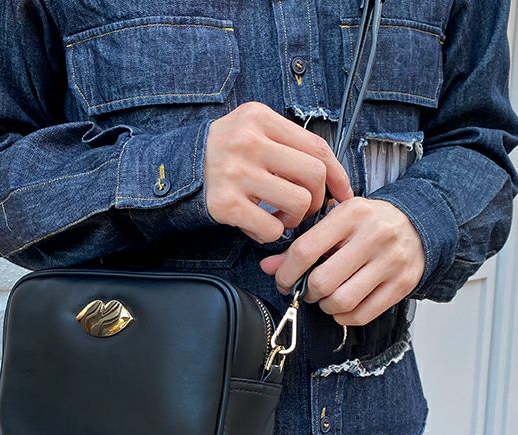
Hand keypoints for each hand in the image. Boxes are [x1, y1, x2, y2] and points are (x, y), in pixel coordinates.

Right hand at [203, 101, 352, 242]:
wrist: (175, 168)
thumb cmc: (223, 154)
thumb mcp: (252, 130)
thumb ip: (287, 144)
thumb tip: (332, 176)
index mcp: (260, 118)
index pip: (317, 147)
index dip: (337, 175)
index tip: (342, 194)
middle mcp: (248, 142)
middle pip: (313, 175)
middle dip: (316, 200)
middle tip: (303, 209)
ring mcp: (235, 173)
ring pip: (297, 203)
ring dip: (295, 219)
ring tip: (280, 218)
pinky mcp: (225, 203)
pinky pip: (270, 228)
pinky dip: (270, 234)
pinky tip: (258, 225)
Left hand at [258, 197, 425, 325]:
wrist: (418, 224)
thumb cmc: (368, 223)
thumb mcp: (336, 222)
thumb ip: (302, 244)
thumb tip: (268, 267)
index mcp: (352, 214)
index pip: (306, 250)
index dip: (286, 272)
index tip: (282, 280)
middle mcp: (374, 236)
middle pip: (322, 281)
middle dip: (306, 292)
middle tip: (306, 290)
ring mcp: (391, 262)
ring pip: (341, 301)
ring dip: (325, 306)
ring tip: (326, 297)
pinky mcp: (402, 284)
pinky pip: (362, 315)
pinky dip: (344, 317)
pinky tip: (342, 306)